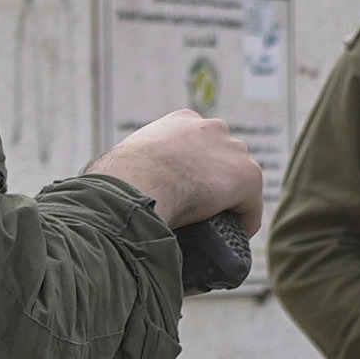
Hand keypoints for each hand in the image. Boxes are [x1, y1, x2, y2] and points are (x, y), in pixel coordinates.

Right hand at [98, 108, 267, 226]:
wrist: (137, 184)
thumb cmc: (119, 178)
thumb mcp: (123, 161)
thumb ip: (130, 166)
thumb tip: (108, 185)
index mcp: (182, 122)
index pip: (199, 144)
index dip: (195, 170)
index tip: (185, 191)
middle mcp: (211, 128)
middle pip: (224, 158)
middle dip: (216, 181)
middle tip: (200, 210)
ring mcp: (231, 150)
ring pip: (239, 180)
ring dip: (231, 200)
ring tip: (216, 225)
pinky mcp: (246, 176)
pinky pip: (251, 205)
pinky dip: (245, 222)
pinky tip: (234, 236)